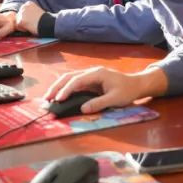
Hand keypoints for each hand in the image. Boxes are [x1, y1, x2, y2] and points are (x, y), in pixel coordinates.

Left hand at [15, 1, 44, 34]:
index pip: (23, 11)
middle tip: (32, 23)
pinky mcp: (20, 21)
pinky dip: (23, 29)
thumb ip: (30, 12)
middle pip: (19, 15)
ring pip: (18, 21)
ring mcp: (21, 13)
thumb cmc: (45, 19)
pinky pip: (18, 27)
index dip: (27, 16)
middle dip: (24, 20)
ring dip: (23, 25)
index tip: (34, 19)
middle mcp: (24, 6)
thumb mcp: (37, 11)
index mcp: (28, 3)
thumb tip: (26, 17)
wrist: (48, 23)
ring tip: (32, 25)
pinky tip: (31, 27)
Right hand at [44, 66, 167, 114]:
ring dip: (58, 87)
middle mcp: (91, 72)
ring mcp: (90, 76)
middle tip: (46, 99)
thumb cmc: (128, 90)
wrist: (137, 84)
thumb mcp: (115, 98)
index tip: (58, 99)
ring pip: (69, 79)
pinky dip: (64, 89)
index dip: (66, 90)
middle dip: (56, 87)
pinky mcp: (90, 81)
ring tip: (48, 98)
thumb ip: (99, 103)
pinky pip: (74, 83)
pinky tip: (58, 96)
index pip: (77, 80)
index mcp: (97, 74)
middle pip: (69, 77)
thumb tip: (83, 109)